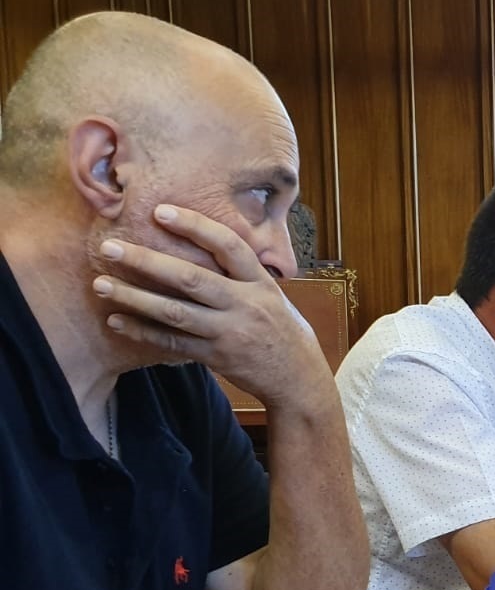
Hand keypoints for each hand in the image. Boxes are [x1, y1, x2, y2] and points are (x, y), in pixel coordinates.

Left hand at [93, 204, 323, 406]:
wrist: (298, 378)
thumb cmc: (280, 330)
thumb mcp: (271, 295)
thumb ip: (240, 274)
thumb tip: (201, 244)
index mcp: (259, 282)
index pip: (228, 246)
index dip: (195, 226)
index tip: (161, 211)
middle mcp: (245, 304)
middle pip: (190, 278)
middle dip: (147, 261)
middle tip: (109, 248)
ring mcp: (230, 333)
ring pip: (175, 312)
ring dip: (134, 297)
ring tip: (101, 285)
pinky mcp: (217, 357)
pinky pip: (174, 343)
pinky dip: (144, 332)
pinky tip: (117, 321)